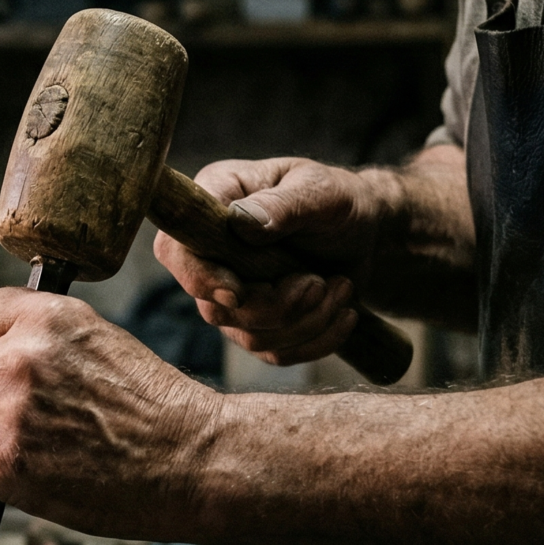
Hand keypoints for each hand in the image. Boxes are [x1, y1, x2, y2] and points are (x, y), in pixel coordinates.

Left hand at [0, 288, 217, 539]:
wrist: (196, 460)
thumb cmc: (158, 411)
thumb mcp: (102, 343)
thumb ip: (44, 342)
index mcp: (47, 317)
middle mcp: (21, 356)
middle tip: (15, 424)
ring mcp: (10, 409)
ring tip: (19, 454)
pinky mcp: (7, 462)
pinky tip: (2, 482)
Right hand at [156, 157, 399, 365]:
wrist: (367, 233)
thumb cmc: (339, 200)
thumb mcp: (320, 191)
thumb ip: (282, 205)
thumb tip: (240, 224)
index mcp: (213, 203)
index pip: (175, 250)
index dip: (200, 278)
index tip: (239, 292)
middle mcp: (211, 253)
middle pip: (213, 307)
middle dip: (275, 306)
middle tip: (320, 282)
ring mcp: (230, 295)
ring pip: (248, 337)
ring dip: (305, 321)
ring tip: (340, 287)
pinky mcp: (256, 325)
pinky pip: (275, 353)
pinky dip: (317, 340)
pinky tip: (343, 312)